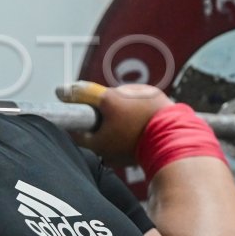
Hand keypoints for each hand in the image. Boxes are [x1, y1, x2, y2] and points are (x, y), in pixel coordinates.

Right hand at [56, 80, 172, 165]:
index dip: (69, 94)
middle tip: (110, 131)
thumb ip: (82, 138)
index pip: (81, 92)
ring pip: (126, 101)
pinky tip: (145, 129)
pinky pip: (143, 104)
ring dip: (125, 112)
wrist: (173, 142)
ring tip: (132, 134)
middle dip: (105, 112)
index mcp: (108, 98)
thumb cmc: (134, 144)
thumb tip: (72, 131)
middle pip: (106, 100)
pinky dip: (141, 113)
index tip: (60, 93)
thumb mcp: (101, 146)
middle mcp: (124, 89)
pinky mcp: (160, 96)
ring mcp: (144, 91)